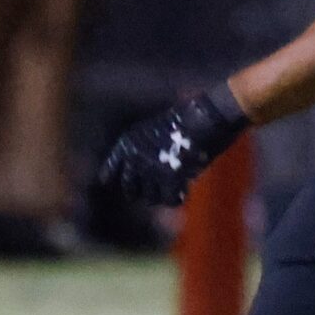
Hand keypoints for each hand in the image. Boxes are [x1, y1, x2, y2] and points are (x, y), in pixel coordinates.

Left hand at [97, 86, 250, 207]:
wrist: (203, 115)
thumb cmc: (183, 116)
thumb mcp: (154, 128)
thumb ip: (146, 149)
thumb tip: (148, 168)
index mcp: (127, 143)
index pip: (110, 169)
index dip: (114, 179)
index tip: (116, 185)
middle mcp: (134, 158)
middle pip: (129, 188)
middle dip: (139, 192)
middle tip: (150, 193)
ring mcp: (151, 170)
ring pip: (150, 197)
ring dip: (160, 197)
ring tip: (169, 194)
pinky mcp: (170, 178)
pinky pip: (170, 199)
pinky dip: (176, 199)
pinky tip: (182, 194)